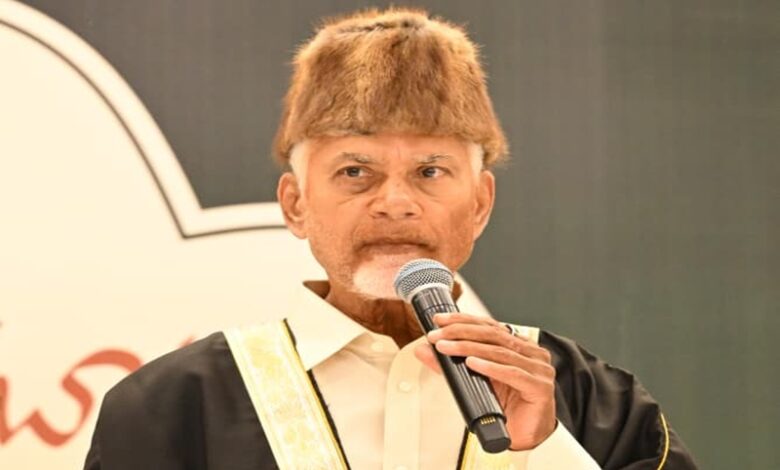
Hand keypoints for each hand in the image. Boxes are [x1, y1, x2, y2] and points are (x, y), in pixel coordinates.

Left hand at [414, 313, 556, 450]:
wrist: (526, 435)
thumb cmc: (507, 406)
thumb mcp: (476, 380)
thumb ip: (452, 364)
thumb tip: (424, 350)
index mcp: (519, 345)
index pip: (489, 326)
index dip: (463, 320)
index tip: (440, 320)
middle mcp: (531, 352)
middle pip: (493, 334)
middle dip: (461, 332)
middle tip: (438, 336)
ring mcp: (538, 369)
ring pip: (499, 351)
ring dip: (468, 348)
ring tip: (447, 348)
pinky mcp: (540, 387)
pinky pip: (512, 373)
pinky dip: (489, 367)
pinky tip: (472, 363)